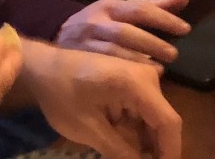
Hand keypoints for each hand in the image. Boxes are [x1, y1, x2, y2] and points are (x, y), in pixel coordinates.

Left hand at [22, 41, 182, 158]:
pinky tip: (124, 145)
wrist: (44, 66)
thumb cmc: (61, 93)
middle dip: (157, 149)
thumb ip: (119, 151)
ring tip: (132, 157)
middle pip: (163, 120)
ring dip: (146, 142)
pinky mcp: (132, 81)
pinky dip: (137, 130)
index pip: (169, 122)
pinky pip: (143, 111)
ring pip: (154, 118)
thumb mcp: (87, 128)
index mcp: (137, 84)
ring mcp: (140, 77)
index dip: (170, 152)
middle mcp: (146, 76)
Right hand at [55, 0, 190, 64]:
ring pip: (113, 51)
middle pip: (127, 32)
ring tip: (161, 70)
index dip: (163, 19)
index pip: (139, 10)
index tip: (185, 29)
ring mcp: (85, 43)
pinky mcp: (78, 61)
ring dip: (138, 61)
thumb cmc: (99, 23)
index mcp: (109, 7)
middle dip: (152, 43)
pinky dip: (121, 73)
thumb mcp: (122, 10)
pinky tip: (137, 81)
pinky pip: (102, 68)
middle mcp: (96, 22)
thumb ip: (153, 6)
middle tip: (174, 54)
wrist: (57, 35)